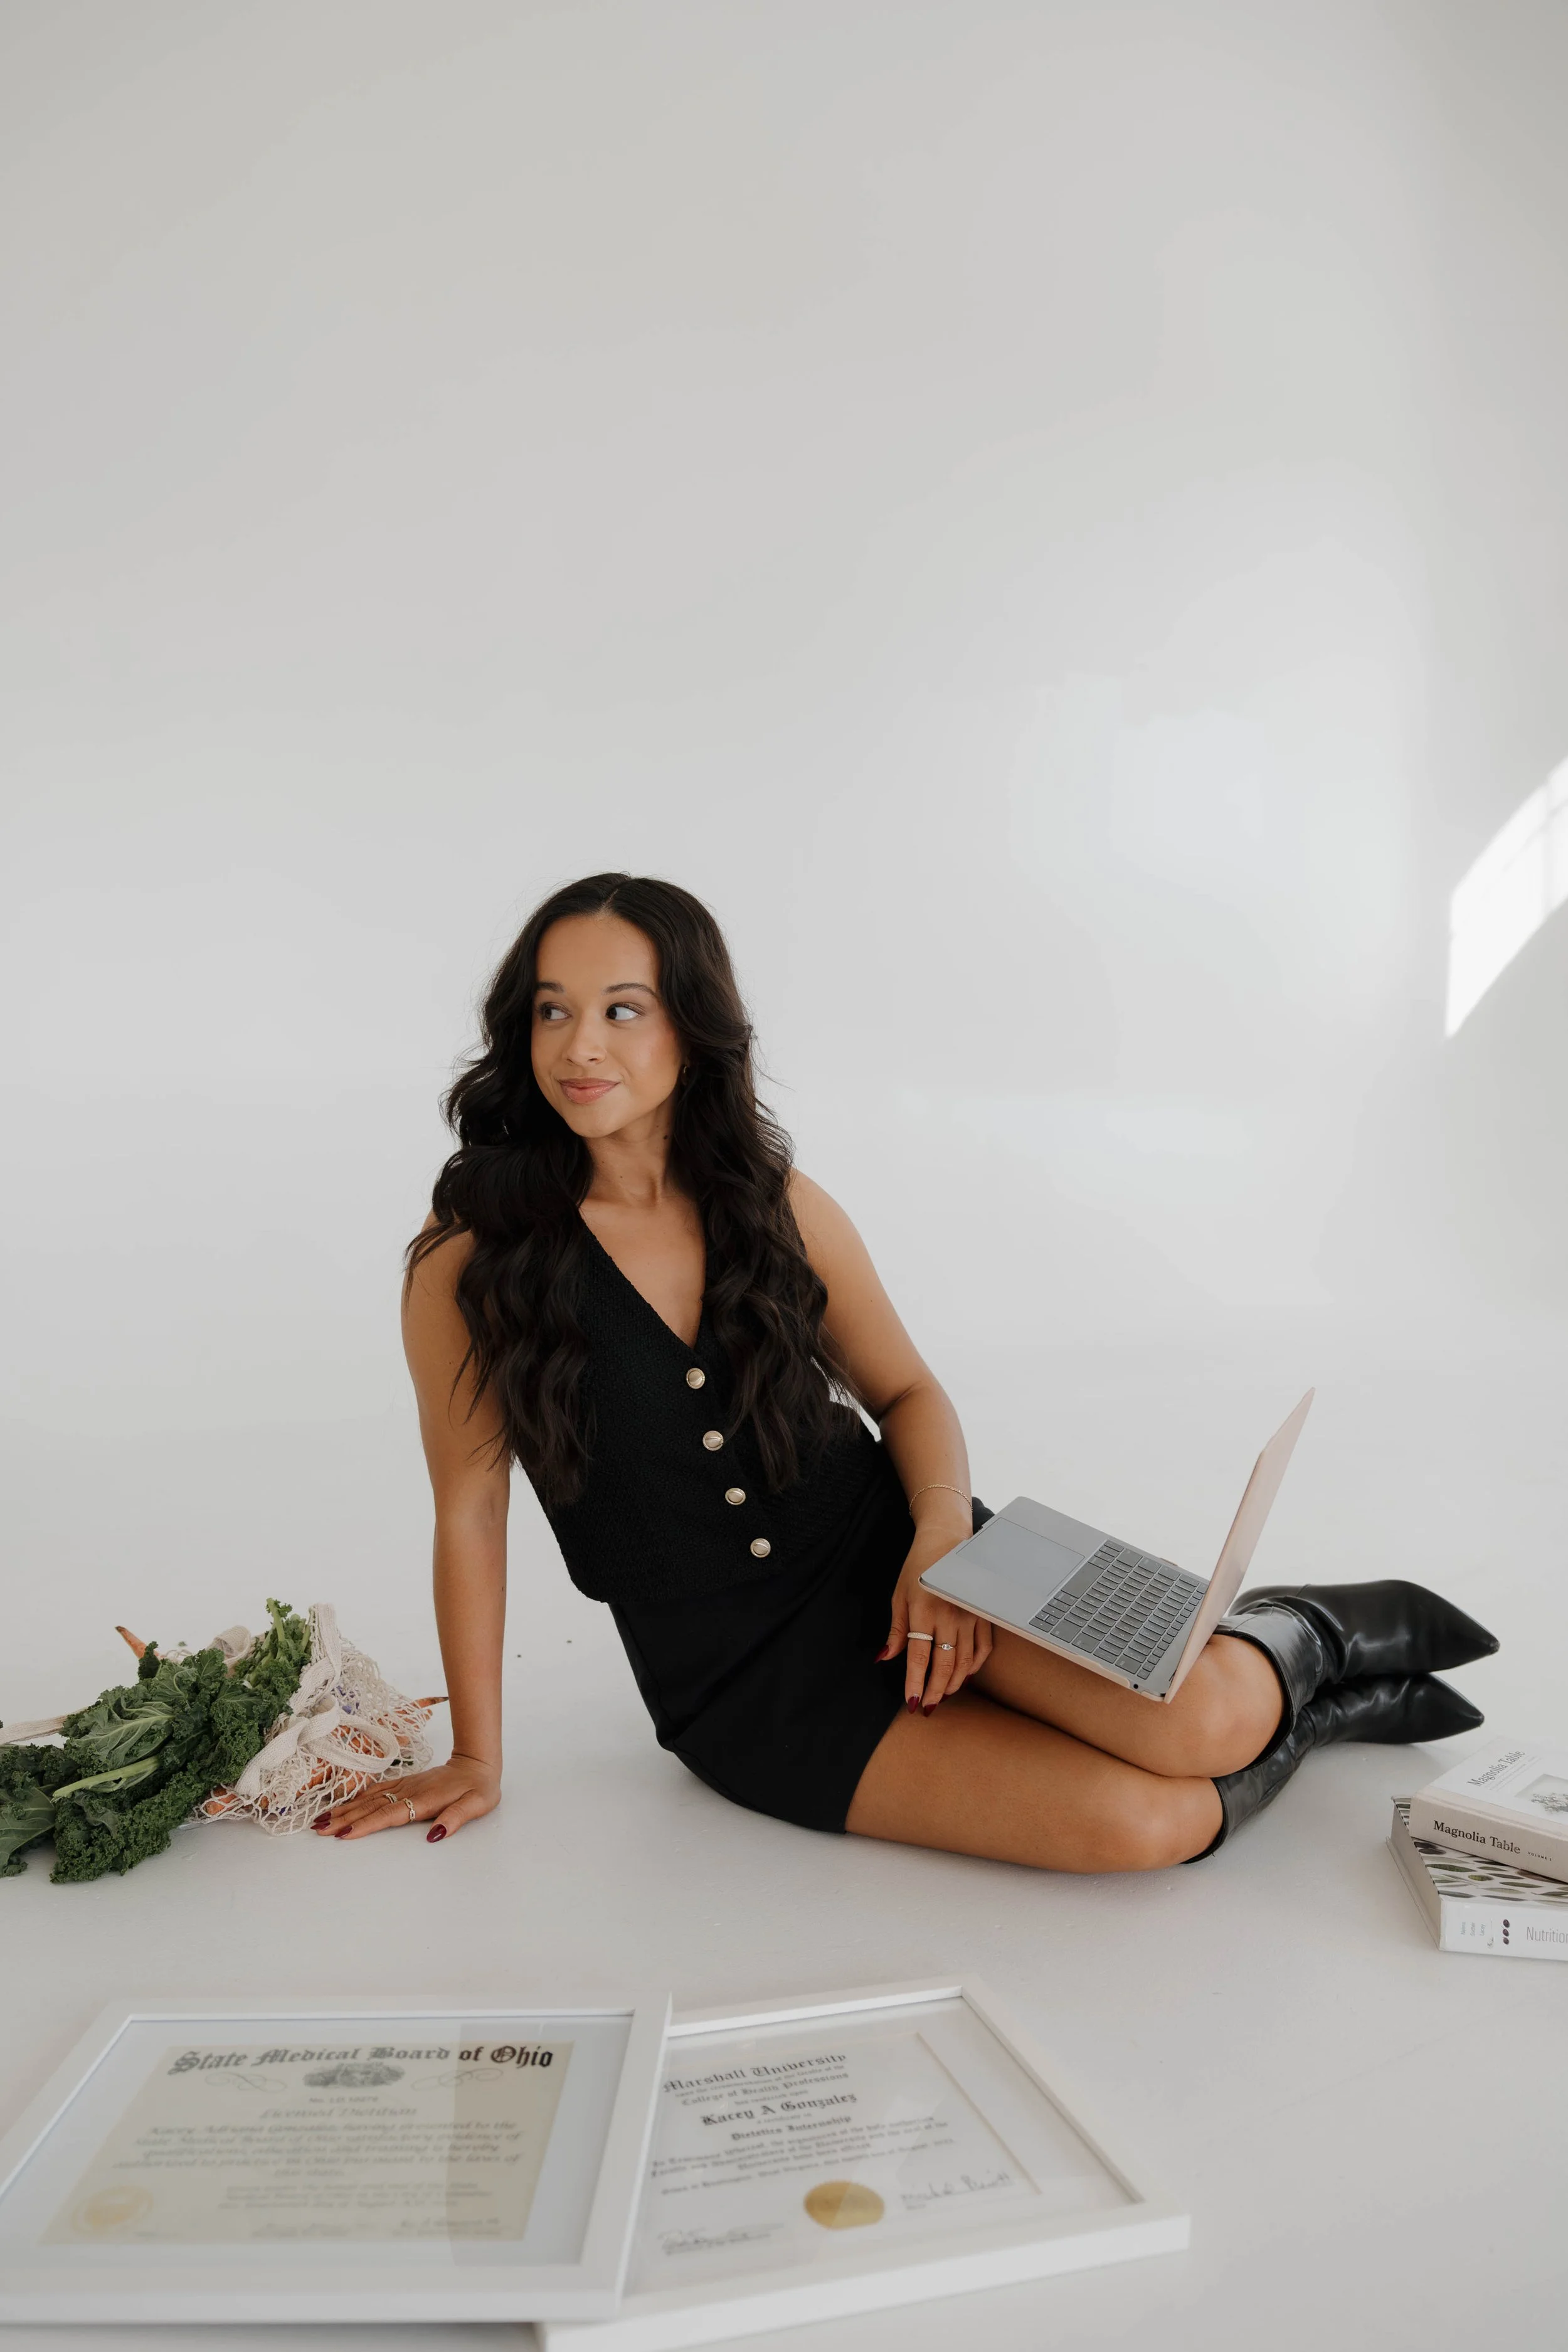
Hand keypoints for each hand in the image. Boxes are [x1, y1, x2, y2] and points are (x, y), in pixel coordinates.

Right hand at [313, 1753, 499, 1844]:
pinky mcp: (404, 1782)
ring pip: (369, 1798)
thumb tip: (435, 1835)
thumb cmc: (478, 1788)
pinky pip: (376, 1790)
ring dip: (345, 1808)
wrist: (478, 1763)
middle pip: (371, 1807)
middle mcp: (408, 1791)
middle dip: (343, 1818)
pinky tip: (344, 1804)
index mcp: (423, 1799)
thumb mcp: (475, 1805)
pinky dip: (357, 1798)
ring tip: (321, 1819)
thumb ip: (455, 1818)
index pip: (388, 1814)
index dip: (365, 1825)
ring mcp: (405, 1785)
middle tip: (318, 1830)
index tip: (343, 1834)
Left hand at [880, 1537, 992, 1713]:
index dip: (915, 1682)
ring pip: (966, 1660)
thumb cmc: (919, 1568)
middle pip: (945, 1664)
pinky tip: (965, 1675)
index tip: (912, 1702)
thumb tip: (884, 1658)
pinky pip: (983, 1648)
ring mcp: (970, 1615)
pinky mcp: (983, 1614)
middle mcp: (950, 1615)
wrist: (947, 1540)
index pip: (919, 1657)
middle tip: (929, 1706)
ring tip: (944, 1694)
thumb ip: (896, 1630)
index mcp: (924, 1611)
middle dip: (936, 1690)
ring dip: (955, 1682)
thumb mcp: (899, 1596)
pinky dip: (975, 1665)